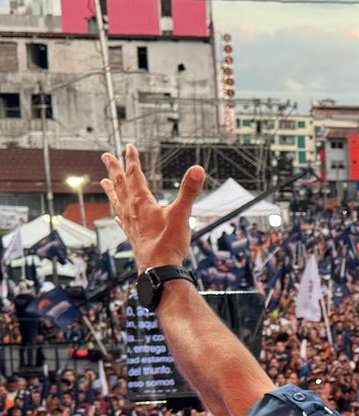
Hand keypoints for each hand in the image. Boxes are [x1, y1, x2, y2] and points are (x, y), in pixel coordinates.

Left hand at [100, 145, 204, 269]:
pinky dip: (118, 212)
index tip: (128, 147)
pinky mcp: (133, 234)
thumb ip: (189, 191)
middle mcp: (132, 210)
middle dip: (114, 169)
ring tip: (104, 181)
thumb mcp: (182, 214)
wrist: (159, 268)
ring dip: (111, 188)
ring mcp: (130, 222)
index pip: (135, 175)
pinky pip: (121, 219)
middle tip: (106, 156)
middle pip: (121, 184)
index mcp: (142, 202)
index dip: (132, 159)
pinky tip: (117, 214)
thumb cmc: (169, 243)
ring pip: (117, 200)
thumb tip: (197, 169)